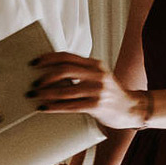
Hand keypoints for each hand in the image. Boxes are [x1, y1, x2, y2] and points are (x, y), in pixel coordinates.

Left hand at [30, 53, 148, 128]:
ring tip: (35, 96)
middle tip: (34, 83)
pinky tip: (45, 108)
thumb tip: (52, 72)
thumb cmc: (110, 94)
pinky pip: (71, 106)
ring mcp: (98, 90)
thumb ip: (81, 72)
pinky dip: (55, 107)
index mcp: (95, 64)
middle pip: (65, 70)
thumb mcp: (98, 76)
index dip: (48, 58)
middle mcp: (97, 75)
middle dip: (45, 76)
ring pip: (66, 90)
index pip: (67, 56)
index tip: (34, 63)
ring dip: (46, 93)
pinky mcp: (97, 106)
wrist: (131, 108)